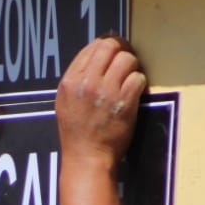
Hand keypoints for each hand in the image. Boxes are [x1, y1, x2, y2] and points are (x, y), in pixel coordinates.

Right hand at [55, 37, 146, 166]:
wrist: (87, 158)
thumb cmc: (76, 134)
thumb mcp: (65, 102)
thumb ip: (77, 79)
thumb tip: (95, 59)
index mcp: (70, 81)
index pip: (91, 47)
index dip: (106, 46)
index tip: (114, 53)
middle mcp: (87, 82)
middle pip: (110, 46)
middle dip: (122, 50)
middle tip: (127, 59)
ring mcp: (107, 91)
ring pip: (127, 59)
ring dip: (132, 66)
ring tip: (130, 78)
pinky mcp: (125, 101)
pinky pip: (138, 78)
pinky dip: (139, 82)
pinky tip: (134, 92)